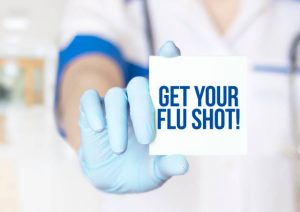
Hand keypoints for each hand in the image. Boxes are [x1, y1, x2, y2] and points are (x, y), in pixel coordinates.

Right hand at [79, 41, 187, 193]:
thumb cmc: (142, 169)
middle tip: (148, 139)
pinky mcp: (92, 112)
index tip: (171, 48)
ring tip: (120, 149)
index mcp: (156, 110)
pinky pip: (90, 100)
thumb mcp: (157, 171)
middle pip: (139, 86)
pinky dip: (94, 111)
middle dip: (144, 110)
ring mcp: (114, 106)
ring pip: (115, 96)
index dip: (167, 62)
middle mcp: (136, 102)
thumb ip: (169, 164)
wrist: (114, 180)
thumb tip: (182, 164)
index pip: (163, 80)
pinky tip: (99, 128)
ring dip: (118, 122)